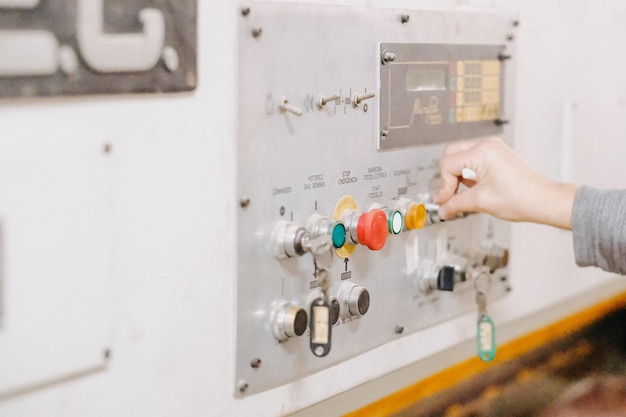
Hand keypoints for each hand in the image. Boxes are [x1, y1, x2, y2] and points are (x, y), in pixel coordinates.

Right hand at [433, 137, 576, 228]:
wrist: (543, 200)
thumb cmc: (522, 198)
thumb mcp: (481, 202)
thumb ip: (455, 204)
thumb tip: (442, 209)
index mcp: (482, 152)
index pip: (447, 164)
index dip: (444, 185)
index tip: (446, 200)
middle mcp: (487, 145)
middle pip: (451, 155)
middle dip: (448, 177)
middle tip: (451, 195)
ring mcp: (493, 148)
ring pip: (461, 156)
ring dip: (458, 176)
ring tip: (467, 192)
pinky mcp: (497, 154)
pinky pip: (473, 159)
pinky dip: (469, 173)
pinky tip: (476, 187)